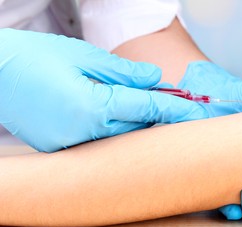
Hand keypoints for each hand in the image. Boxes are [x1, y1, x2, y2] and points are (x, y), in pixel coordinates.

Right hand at [0, 29, 205, 151]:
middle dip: (158, 118)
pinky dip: (113, 131)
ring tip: (149, 111)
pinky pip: (98, 142)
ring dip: (137, 125)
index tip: (198, 111)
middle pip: (137, 128)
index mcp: (92, 108)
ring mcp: (71, 146)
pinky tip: (118, 120)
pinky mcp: (62, 149)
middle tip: (178, 108)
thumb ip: (124, 72)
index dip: (175, 108)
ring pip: (120, 138)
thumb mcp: (83, 56)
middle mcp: (84, 135)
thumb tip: (156, 79)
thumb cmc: (35, 57)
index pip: (146, 109)